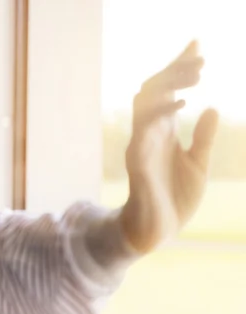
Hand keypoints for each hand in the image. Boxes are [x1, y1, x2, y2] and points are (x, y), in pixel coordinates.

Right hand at [120, 41, 218, 252]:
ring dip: (168, 85)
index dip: (179, 67)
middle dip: (175, 71)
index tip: (197, 44)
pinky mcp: (138, 163)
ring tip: (196, 74)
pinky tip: (182, 104)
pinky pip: (143, 132)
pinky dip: (161, 115)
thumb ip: (202, 137)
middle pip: (153, 91)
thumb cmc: (175, 199)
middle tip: (202, 58)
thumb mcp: (198, 164)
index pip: (168, 92)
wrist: (158, 231)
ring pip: (144, 104)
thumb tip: (211, 107)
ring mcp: (141, 147)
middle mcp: (149, 134)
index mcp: (163, 132)